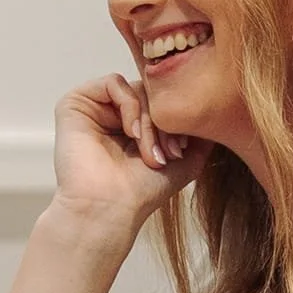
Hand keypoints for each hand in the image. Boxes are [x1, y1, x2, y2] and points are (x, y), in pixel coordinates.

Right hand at [50, 75, 207, 239]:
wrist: (110, 209)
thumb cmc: (141, 192)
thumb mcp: (187, 161)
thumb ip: (201, 135)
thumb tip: (217, 110)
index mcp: (133, 127)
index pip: (162, 102)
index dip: (175, 121)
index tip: (180, 151)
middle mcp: (112, 115)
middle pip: (150, 94)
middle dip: (165, 122)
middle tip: (167, 153)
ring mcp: (93, 108)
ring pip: (136, 89)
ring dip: (150, 120)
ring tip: (149, 152)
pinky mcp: (75, 104)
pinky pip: (114, 83)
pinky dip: (130, 105)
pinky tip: (131, 134)